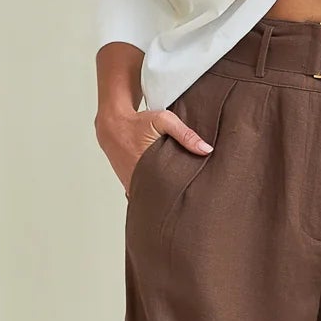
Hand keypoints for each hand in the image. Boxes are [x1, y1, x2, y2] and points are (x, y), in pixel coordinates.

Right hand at [94, 103, 213, 195]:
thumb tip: (207, 150)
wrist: (112, 126)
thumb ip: (186, 134)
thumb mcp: (164, 121)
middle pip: (163, 198)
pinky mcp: (130, 185)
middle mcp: (139, 181)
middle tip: (192, 199)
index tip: (196, 196)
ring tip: (180, 196)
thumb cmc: (138, 122)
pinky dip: (155, 193)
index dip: (184, 195)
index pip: (172, 191)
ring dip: (165, 196)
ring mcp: (133, 185)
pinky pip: (146, 194)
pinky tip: (165, 190)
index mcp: (149, 169)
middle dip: (177, 198)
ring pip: (154, 197)